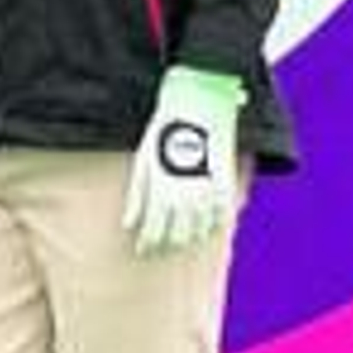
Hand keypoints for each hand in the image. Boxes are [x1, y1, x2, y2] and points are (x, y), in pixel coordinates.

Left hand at [123, 65, 243, 253]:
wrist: (196, 103)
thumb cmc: (164, 128)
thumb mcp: (144, 160)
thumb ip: (138, 195)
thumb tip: (128, 223)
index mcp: (162, 189)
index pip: (155, 227)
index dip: (150, 241)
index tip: (145, 249)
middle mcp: (183, 194)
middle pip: (177, 230)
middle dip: (170, 241)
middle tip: (165, 248)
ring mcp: (206, 188)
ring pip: (201, 224)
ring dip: (194, 234)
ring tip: (189, 239)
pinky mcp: (224, 180)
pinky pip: (224, 210)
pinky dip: (218, 221)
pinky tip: (213, 226)